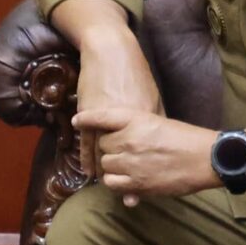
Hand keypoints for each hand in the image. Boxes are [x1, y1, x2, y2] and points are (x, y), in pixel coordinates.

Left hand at [72, 108, 216, 206]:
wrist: (206, 158)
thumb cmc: (186, 139)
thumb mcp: (159, 122)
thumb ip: (135, 129)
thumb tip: (116, 136)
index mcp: (136, 119)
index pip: (101, 117)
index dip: (87, 119)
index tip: (77, 121)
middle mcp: (129, 139)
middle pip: (102, 144)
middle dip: (110, 148)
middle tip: (124, 151)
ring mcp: (131, 162)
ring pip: (105, 164)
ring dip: (112, 166)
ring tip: (127, 166)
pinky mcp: (137, 182)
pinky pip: (111, 183)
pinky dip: (115, 182)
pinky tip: (125, 180)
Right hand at [73, 37, 164, 179]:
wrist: (111, 53)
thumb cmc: (134, 73)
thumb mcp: (152, 97)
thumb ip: (154, 120)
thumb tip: (159, 140)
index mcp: (145, 121)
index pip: (146, 153)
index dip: (146, 171)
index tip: (146, 183)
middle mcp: (126, 126)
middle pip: (125, 158)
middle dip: (126, 177)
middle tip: (126, 191)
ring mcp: (105, 123)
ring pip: (104, 154)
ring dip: (105, 172)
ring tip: (107, 186)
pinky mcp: (89, 117)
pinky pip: (87, 144)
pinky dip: (87, 159)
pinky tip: (89, 172)